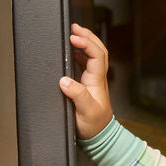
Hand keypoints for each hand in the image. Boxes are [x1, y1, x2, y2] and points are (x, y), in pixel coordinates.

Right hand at [58, 22, 113, 138]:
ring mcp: (94, 81)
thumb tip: (65, 80)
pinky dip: (80, 54)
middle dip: (88, 36)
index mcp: (97, 81)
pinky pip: (86, 65)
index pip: (97, 55)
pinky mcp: (88, 85)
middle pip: (98, 50)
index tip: (74, 37)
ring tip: (74, 33)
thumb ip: (77, 95)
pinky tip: (73, 52)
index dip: (87, 43)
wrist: (99, 138)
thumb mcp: (85, 112)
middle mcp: (97, 79)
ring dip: (85, 43)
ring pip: (94, 56)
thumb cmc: (93, 126)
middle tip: (75, 27)